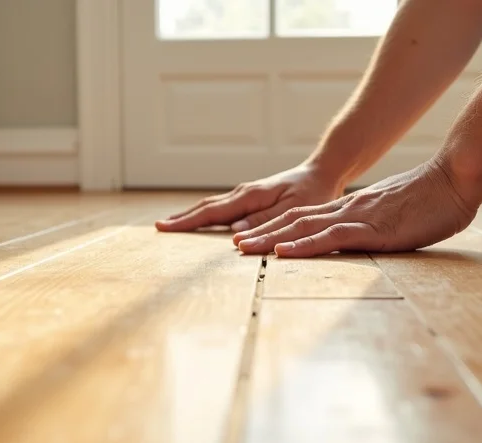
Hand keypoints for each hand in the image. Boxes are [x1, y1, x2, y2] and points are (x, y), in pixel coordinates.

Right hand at [155, 163, 344, 232]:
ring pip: (213, 206)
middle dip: (182, 218)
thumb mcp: (294, 210)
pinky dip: (207, 214)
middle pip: (206, 207)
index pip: (212, 212)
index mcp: (250, 196)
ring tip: (173, 225)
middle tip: (158, 228)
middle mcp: (244, 193)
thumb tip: (234, 232)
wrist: (323, 172)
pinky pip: (223, 208)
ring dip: (192, 216)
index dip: (187, 221)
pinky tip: (201, 221)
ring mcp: (246, 195)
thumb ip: (265, 221)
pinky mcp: (252, 199)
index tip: (164, 227)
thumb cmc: (313, 193)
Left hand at [233, 160, 477, 257]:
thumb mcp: (399, 215)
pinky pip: (330, 239)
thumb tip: (374, 235)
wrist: (455, 178)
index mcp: (354, 209)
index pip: (307, 218)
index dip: (278, 227)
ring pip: (304, 228)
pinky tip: (281, 253)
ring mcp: (358, 218)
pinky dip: (302, 246)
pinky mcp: (371, 229)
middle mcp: (349, 211)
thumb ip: (381, 225)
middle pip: (296, 222)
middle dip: (263, 233)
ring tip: (244, 249)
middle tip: (235, 245)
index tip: (255, 237)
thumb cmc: (435, 200)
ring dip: (271, 239)